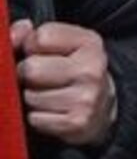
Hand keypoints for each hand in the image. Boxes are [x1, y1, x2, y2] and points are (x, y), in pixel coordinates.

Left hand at [10, 20, 116, 146]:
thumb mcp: (61, 45)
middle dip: (28, 75)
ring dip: (32, 98)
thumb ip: (30, 35)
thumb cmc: (73, 71)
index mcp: (90, 43)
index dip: (32, 47)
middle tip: (42, 78)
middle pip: (30, 69)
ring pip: (30, 96)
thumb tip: (11, 36)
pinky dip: (38, 117)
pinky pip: (35, 119)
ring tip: (50, 95)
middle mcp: (92, 69)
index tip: (43, 54)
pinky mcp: (77, 123)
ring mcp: (87, 98)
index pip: (41, 37)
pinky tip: (53, 112)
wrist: (103, 107)